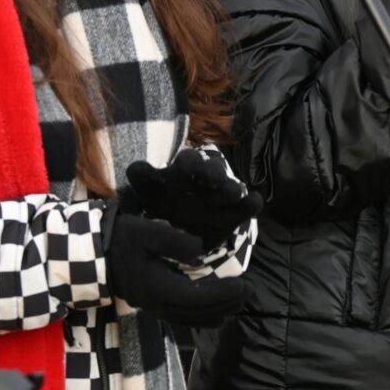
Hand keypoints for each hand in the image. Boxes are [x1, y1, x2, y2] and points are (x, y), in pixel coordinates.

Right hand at [103, 205, 247, 324]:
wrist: (95, 256)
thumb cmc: (123, 240)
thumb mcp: (148, 232)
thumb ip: (175, 241)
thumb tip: (200, 250)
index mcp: (157, 287)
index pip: (197, 297)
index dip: (223, 294)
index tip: (244, 285)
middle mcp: (157, 304)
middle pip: (197, 312)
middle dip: (225, 304)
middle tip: (249, 292)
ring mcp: (154, 307)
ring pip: (190, 318)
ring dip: (216, 312)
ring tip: (239, 303)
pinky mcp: (153, 305)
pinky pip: (181, 317)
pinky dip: (201, 317)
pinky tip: (215, 313)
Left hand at [126, 148, 261, 250]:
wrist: (184, 228)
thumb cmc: (165, 202)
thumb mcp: (151, 191)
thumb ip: (144, 179)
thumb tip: (135, 167)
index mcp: (185, 170)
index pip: (188, 161)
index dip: (188, 163)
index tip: (184, 167)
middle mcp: (206, 178)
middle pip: (212, 170)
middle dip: (212, 172)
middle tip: (211, 178)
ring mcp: (222, 194)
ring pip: (230, 187)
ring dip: (231, 188)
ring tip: (234, 193)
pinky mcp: (235, 212)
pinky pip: (247, 206)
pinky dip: (251, 204)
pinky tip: (254, 203)